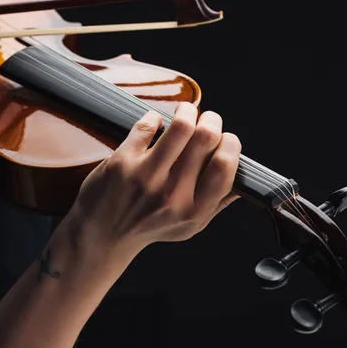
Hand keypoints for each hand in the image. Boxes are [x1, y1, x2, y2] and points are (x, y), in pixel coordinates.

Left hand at [51, 102, 241, 263]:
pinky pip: (147, 125)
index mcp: (194, 211)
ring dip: (187, 110)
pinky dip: (154, 118)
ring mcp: (146, 178)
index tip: (225, 138)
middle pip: (206, 139)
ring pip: (180, 126)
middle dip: (211, 120)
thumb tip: (244, 182)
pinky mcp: (122, 163)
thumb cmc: (148, 226)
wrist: (102, 236)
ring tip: (185, 111)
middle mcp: (172, 196)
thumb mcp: (188, 226)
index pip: (225, 166)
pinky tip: (154, 123)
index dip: (230, 144)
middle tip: (206, 119)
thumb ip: (216, 204)